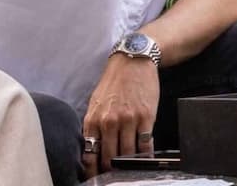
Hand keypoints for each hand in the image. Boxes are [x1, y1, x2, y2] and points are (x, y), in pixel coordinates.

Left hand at [81, 54, 158, 178]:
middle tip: (115, 174)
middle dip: (112, 170)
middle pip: (110, 158)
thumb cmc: (114, 82)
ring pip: (128, 154)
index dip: (93, 171)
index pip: (90, 155)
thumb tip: (93, 149)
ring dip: (129, 163)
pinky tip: (144, 156)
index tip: (97, 177)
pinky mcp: (146, 117)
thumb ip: (94, 126)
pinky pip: (145, 144)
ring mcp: (128, 120)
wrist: (133, 61)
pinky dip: (145, 154)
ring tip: (130, 167)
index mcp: (93, 120)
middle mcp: (109, 122)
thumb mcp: (96, 103)